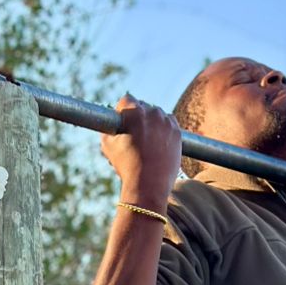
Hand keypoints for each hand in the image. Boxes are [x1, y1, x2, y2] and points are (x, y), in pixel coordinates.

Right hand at [101, 94, 182, 211]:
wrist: (149, 185)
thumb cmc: (126, 165)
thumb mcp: (108, 145)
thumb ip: (108, 128)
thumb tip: (111, 123)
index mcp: (134, 111)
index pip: (127, 100)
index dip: (122, 110)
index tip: (122, 122)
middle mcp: (152, 112)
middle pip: (143, 106)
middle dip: (138, 117)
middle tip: (135, 133)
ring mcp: (166, 122)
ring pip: (157, 114)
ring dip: (152, 122)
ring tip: (147, 139)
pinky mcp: (177, 132)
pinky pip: (170, 123)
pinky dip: (164, 128)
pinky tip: (158, 140)